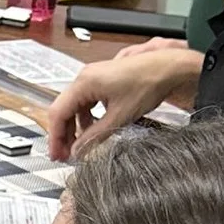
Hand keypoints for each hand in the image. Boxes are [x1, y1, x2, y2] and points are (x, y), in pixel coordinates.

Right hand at [41, 41, 197, 163]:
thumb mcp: (120, 116)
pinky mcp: (103, 80)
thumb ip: (95, 136)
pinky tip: (95, 129)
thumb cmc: (147, 84)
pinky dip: (87, 118)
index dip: (55, 137)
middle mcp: (84, 78)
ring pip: (75, 107)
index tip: (57, 155)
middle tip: (66, 155)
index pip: (58, 113)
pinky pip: (87, 102)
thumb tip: (79, 151)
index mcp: (84, 83)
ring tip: (82, 146)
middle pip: (63, 110)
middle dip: (64, 134)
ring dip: (76, 127)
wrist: (168, 68)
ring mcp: (93, 77)